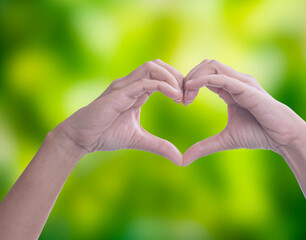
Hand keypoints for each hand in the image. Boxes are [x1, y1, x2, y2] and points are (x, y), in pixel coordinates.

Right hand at [54, 59, 183, 164]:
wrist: (80, 138)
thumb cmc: (106, 135)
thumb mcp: (139, 140)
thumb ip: (160, 146)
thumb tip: (180, 160)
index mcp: (136, 91)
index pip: (160, 75)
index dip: (177, 83)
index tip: (187, 100)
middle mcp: (130, 84)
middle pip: (158, 65)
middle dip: (177, 76)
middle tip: (187, 95)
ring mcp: (124, 86)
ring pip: (152, 66)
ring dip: (171, 77)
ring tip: (180, 95)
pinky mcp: (119, 94)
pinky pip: (144, 82)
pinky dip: (162, 85)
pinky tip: (174, 96)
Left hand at [182, 59, 305, 165]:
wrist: (283, 137)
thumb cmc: (258, 134)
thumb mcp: (225, 140)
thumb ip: (204, 147)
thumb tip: (183, 160)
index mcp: (229, 89)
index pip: (204, 75)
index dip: (189, 84)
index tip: (181, 101)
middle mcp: (235, 81)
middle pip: (206, 65)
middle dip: (188, 77)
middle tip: (180, 97)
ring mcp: (241, 82)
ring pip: (212, 65)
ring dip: (194, 76)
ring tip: (185, 95)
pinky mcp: (247, 88)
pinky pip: (223, 77)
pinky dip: (204, 79)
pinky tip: (191, 88)